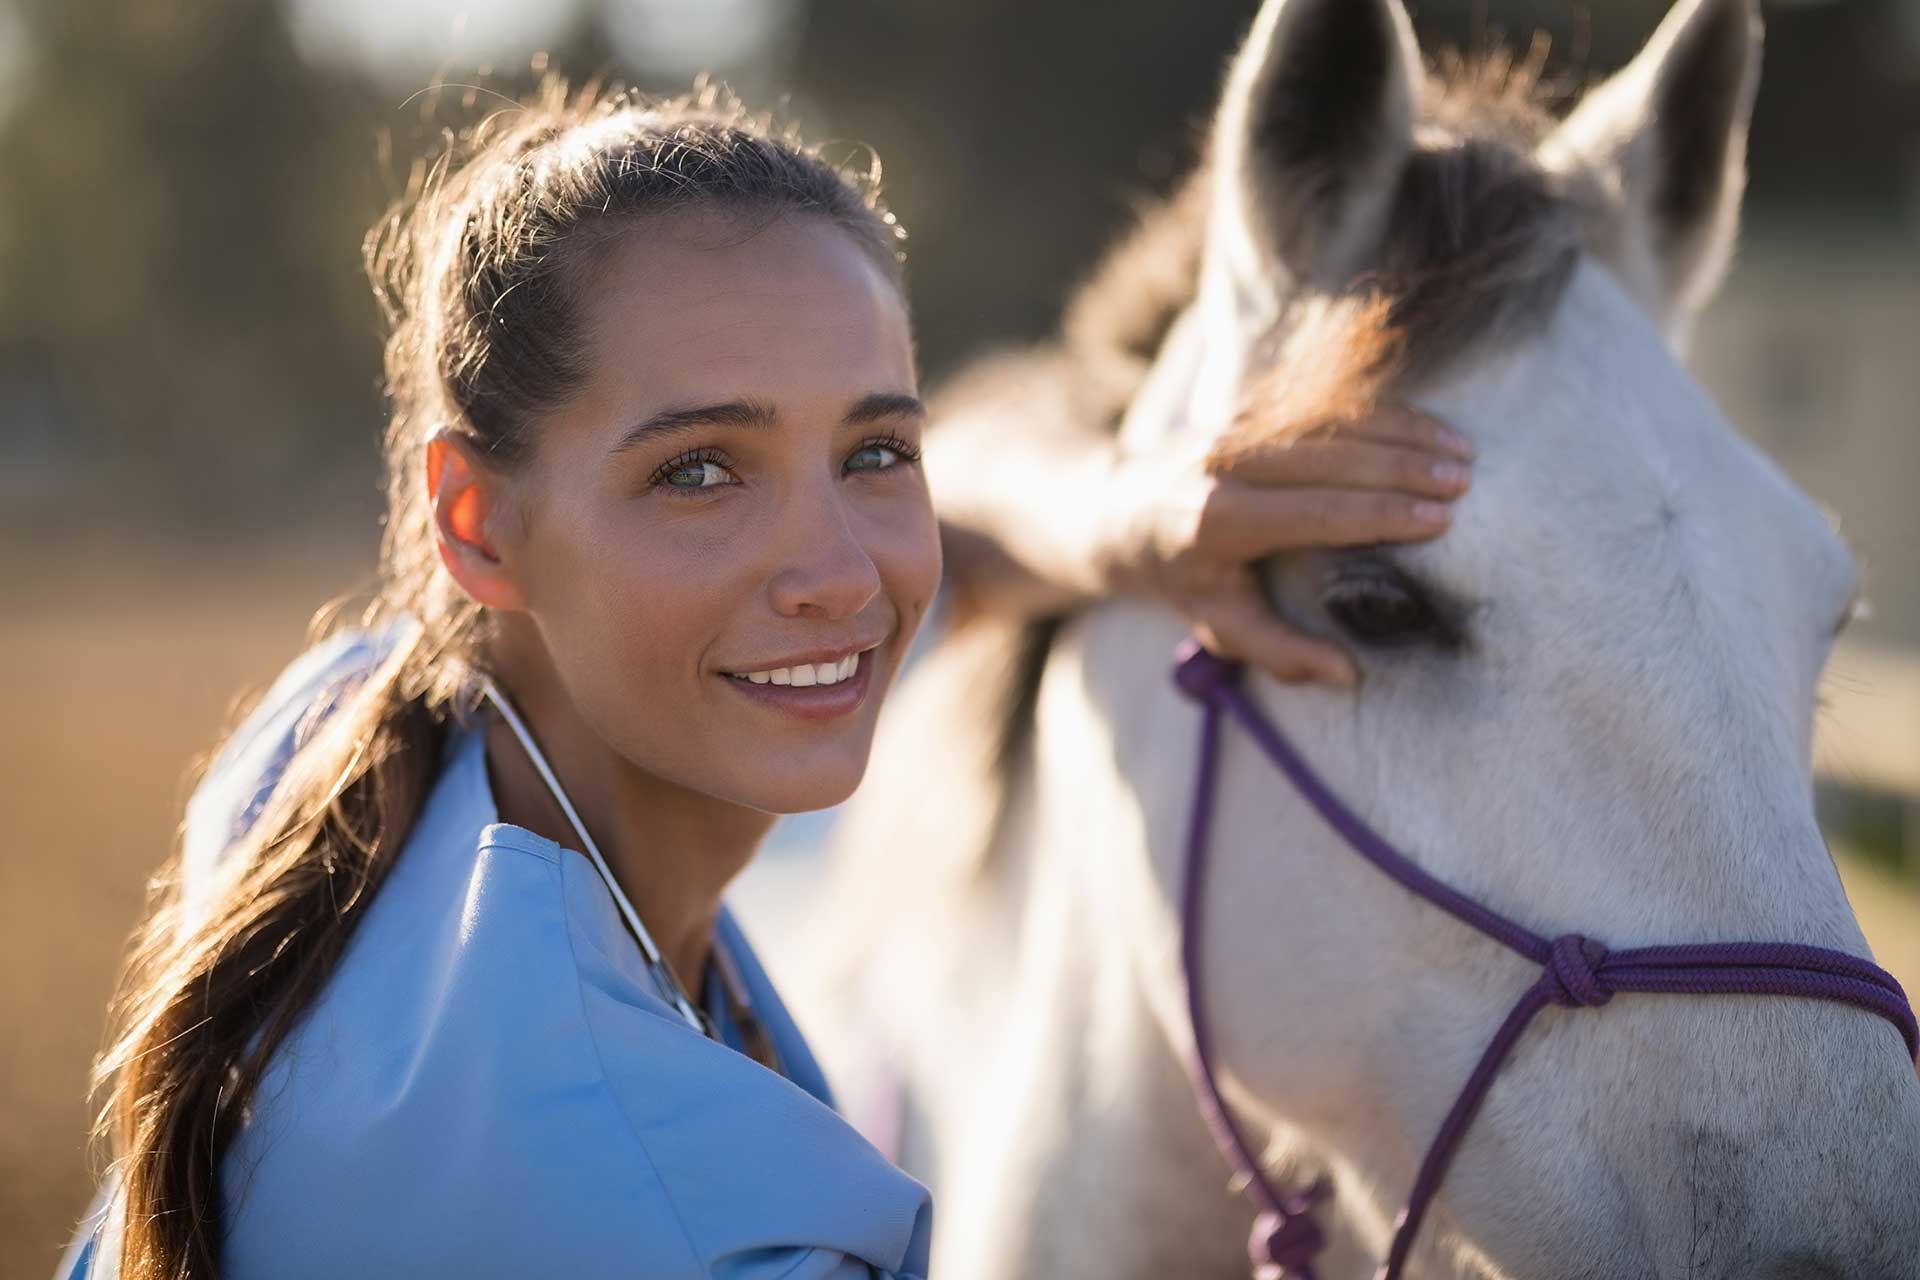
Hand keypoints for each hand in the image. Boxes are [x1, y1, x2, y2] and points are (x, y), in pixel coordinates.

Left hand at [1094, 406, 1472, 685]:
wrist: (1118, 511)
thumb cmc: (1178, 578)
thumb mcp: (1219, 625)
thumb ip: (1281, 653)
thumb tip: (1349, 676)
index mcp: (1219, 521)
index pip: (1316, 513)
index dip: (1380, 514)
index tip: (1438, 520)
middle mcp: (1227, 466)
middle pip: (1331, 459)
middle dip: (1402, 468)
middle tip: (1462, 483)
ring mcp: (1238, 429)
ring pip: (1332, 422)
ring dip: (1402, 433)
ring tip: (1461, 452)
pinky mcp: (1251, 408)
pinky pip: (1325, 404)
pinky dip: (1381, 413)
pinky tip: (1427, 426)